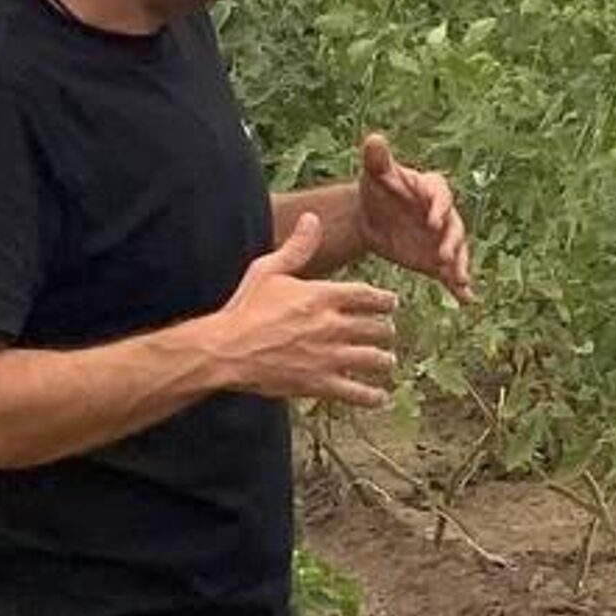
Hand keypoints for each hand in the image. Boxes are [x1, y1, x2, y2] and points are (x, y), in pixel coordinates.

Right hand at [218, 213, 398, 408]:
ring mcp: (329, 356)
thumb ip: (297, 247)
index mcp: (324, 296)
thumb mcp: (268, 270)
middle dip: (385, 331)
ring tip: (386, 362)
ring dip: (384, 360)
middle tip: (386, 333)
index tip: (390, 304)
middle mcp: (333, 325)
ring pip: (375, 359)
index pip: (371, 296)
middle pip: (379, 328)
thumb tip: (312, 218)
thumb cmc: (244, 308)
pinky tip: (379, 397)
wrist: (224, 350)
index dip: (386, 301)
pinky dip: (372, 396)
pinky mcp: (319, 383)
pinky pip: (356, 393)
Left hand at [356, 133, 474, 301]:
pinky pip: (451, 273)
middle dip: (452, 243)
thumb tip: (374, 139)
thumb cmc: (376, 189)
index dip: (439, 208)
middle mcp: (445, 215)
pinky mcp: (438, 259)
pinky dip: (460, 286)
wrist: (371, 217)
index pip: (441, 197)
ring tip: (459, 281)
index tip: (433, 221)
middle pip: (454, 228)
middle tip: (444, 257)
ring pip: (458, 252)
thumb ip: (377, 159)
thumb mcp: (374, 174)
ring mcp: (443, 238)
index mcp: (432, 190)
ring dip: (459, 266)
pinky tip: (467, 300)